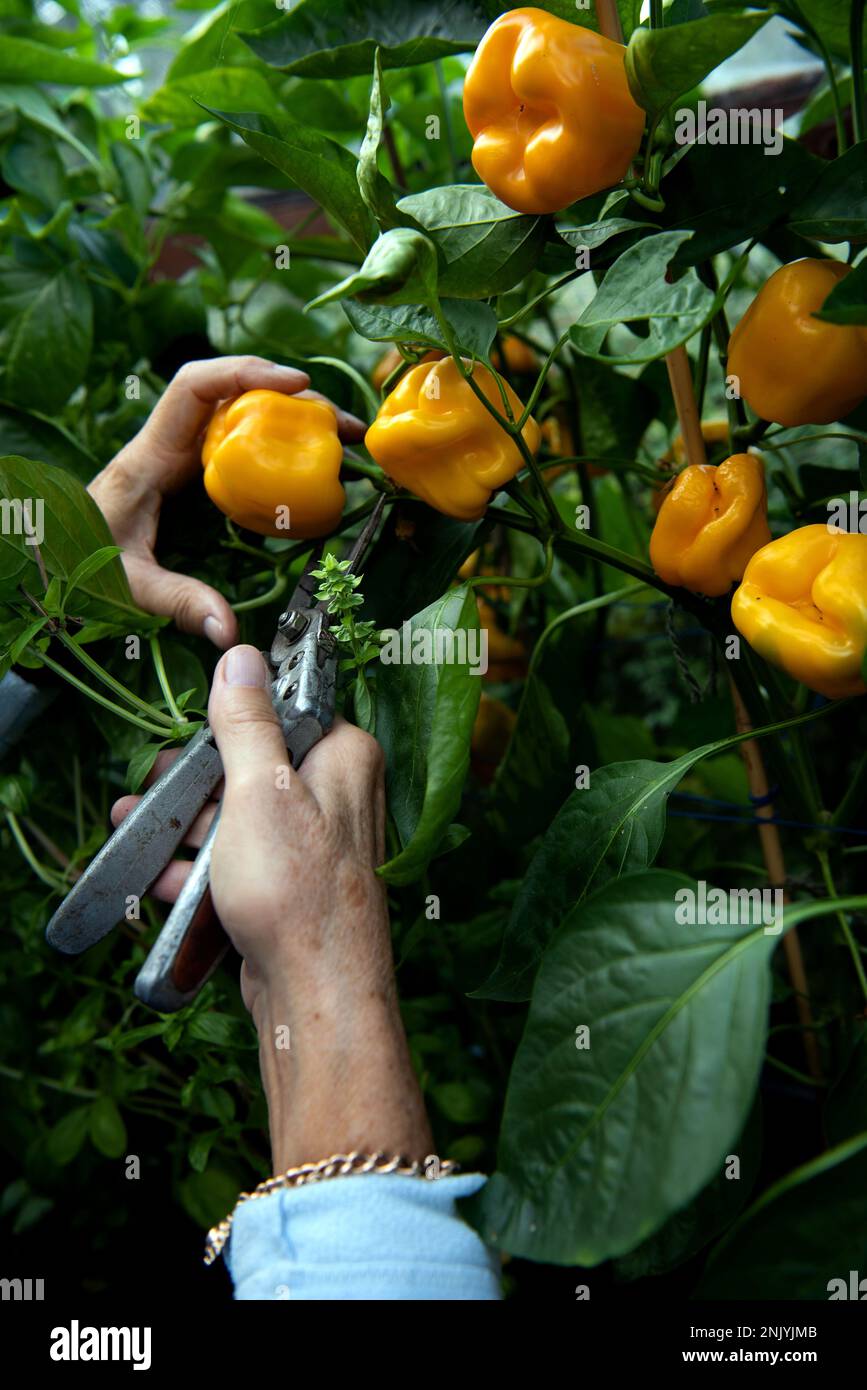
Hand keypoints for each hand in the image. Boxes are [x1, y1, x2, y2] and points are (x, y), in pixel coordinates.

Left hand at [89, 356, 365, 649]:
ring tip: (339, 438)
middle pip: (229, 394)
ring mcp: (179, 458)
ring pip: (237, 417)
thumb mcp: (129, 584)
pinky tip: (306, 464)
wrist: (50, 561)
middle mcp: (166, 446)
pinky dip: (274, 446)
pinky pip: (235, 446)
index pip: (194, 388)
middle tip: (341, 424)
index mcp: (148, 456)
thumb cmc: (80, 564)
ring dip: (288, 419)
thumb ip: (177, 602)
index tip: (297, 386)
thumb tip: (230, 631)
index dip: (245, 374)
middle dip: (288, 397)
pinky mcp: (189, 476)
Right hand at [111, 645, 432, 1169]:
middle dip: (196, 784)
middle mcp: (339, 795)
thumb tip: (243, 658)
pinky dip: (202, 869)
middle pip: (253, 766)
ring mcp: (316, 844)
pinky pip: (241, 862)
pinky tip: (163, 880)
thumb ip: (247, 722)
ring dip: (188, 827)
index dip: (230, 723)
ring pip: (242, 817)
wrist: (315, 994)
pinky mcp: (294, 886)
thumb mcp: (258, 789)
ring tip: (137, 831)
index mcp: (344, 756)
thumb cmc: (295, 889)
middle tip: (153, 794)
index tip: (188, 741)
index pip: (286, 710)